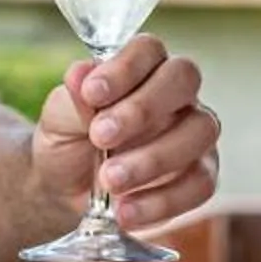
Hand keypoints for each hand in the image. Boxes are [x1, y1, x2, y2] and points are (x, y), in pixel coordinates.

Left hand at [35, 35, 221, 228]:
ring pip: (199, 132)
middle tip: (101, 137)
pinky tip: (126, 211)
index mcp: (143, 67)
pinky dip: (162, 201)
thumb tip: (79, 73)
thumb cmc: (70, 141)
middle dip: (143, 109)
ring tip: (110, 180)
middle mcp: (177, 94)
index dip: (125, 69)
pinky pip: (200, 183)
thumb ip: (72, 98)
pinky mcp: (202, 174)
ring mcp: (195, 133)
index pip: (148, 50)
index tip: (91, 94)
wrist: (66, 190)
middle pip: (183, 80)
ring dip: (153, 158)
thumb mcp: (59, 119)